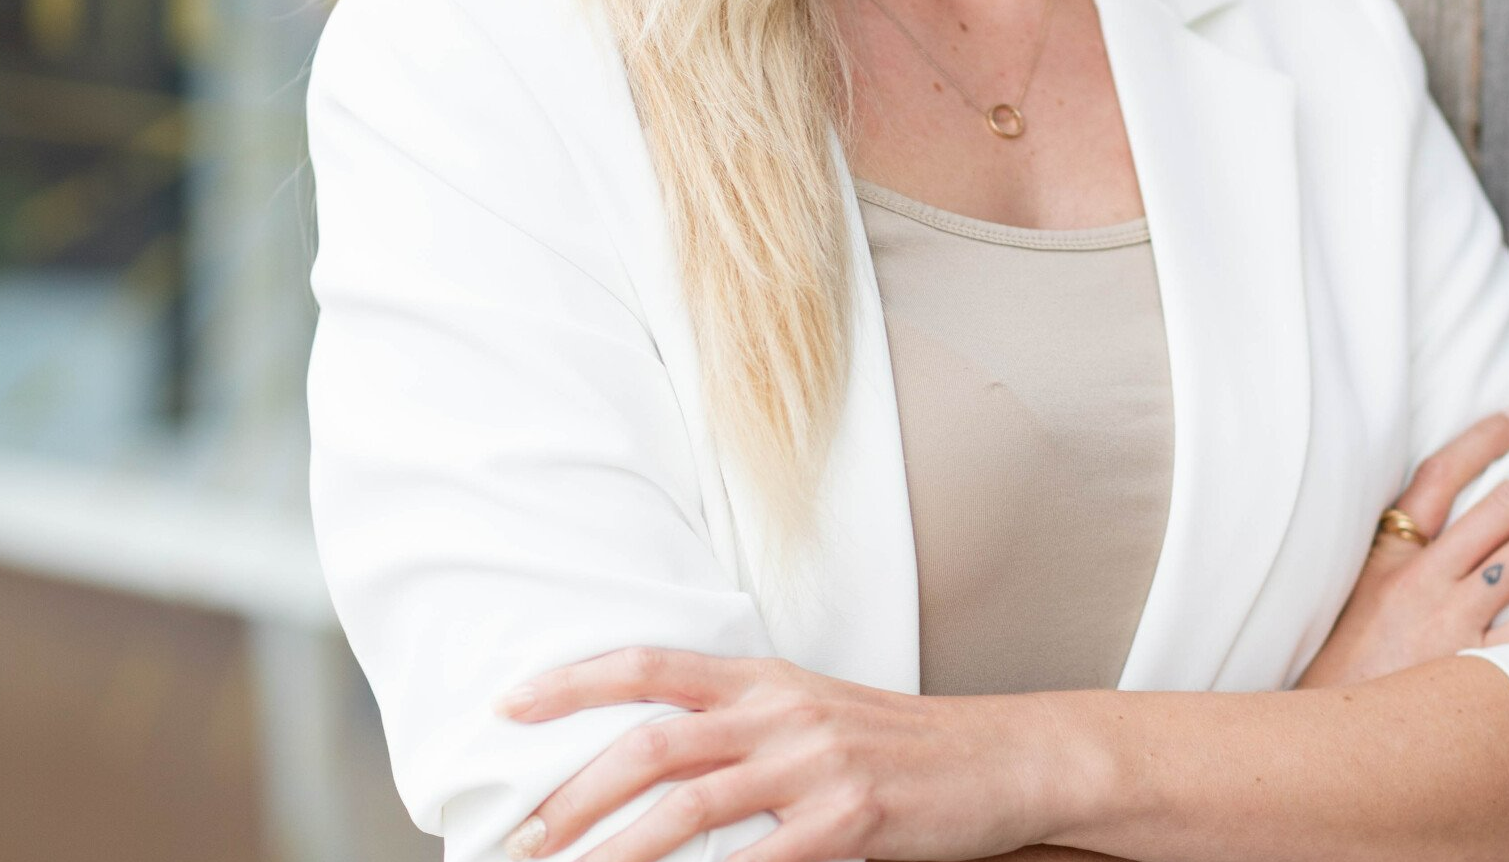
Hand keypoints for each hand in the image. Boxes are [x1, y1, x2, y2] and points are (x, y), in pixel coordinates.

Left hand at [488, 647, 1071, 861]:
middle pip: (651, 744)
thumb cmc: (897, 744)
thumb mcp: (810, 715)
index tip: (509, 707)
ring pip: (688, 806)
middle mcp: (779, 712)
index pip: (652, 667)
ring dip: (615, 851)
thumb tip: (651, 761)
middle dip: (572, 797)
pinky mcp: (850, 816)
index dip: (574, 682)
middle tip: (518, 841)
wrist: (999, 756)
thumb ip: (738, 729)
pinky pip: (763, 861)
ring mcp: (814, 764)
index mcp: (764, 681)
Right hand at [1294, 400, 1508, 690]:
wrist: (1334, 747)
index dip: (1489, 434)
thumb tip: (1456, 516)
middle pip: (1507, 506)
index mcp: (1390, 553)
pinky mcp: (1483, 671)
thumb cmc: (1347, 668)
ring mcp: (1456, 624)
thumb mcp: (1360, 595)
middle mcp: (1425, 579)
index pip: (1443, 471)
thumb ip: (1401, 554)